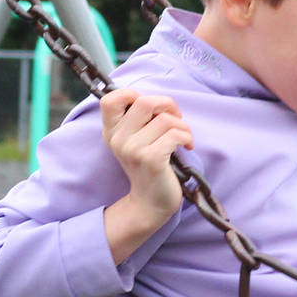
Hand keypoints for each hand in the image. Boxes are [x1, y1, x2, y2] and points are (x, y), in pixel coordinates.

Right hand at [100, 89, 192, 262]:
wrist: (150, 202)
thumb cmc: (148, 165)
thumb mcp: (134, 141)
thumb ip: (137, 119)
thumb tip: (157, 99)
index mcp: (111, 131)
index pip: (109, 99)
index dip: (131, 94)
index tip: (150, 108)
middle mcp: (118, 139)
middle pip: (145, 101)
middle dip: (168, 104)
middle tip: (175, 118)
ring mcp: (133, 150)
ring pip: (165, 119)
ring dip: (182, 125)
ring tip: (183, 137)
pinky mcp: (151, 159)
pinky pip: (175, 134)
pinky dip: (187, 137)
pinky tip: (186, 146)